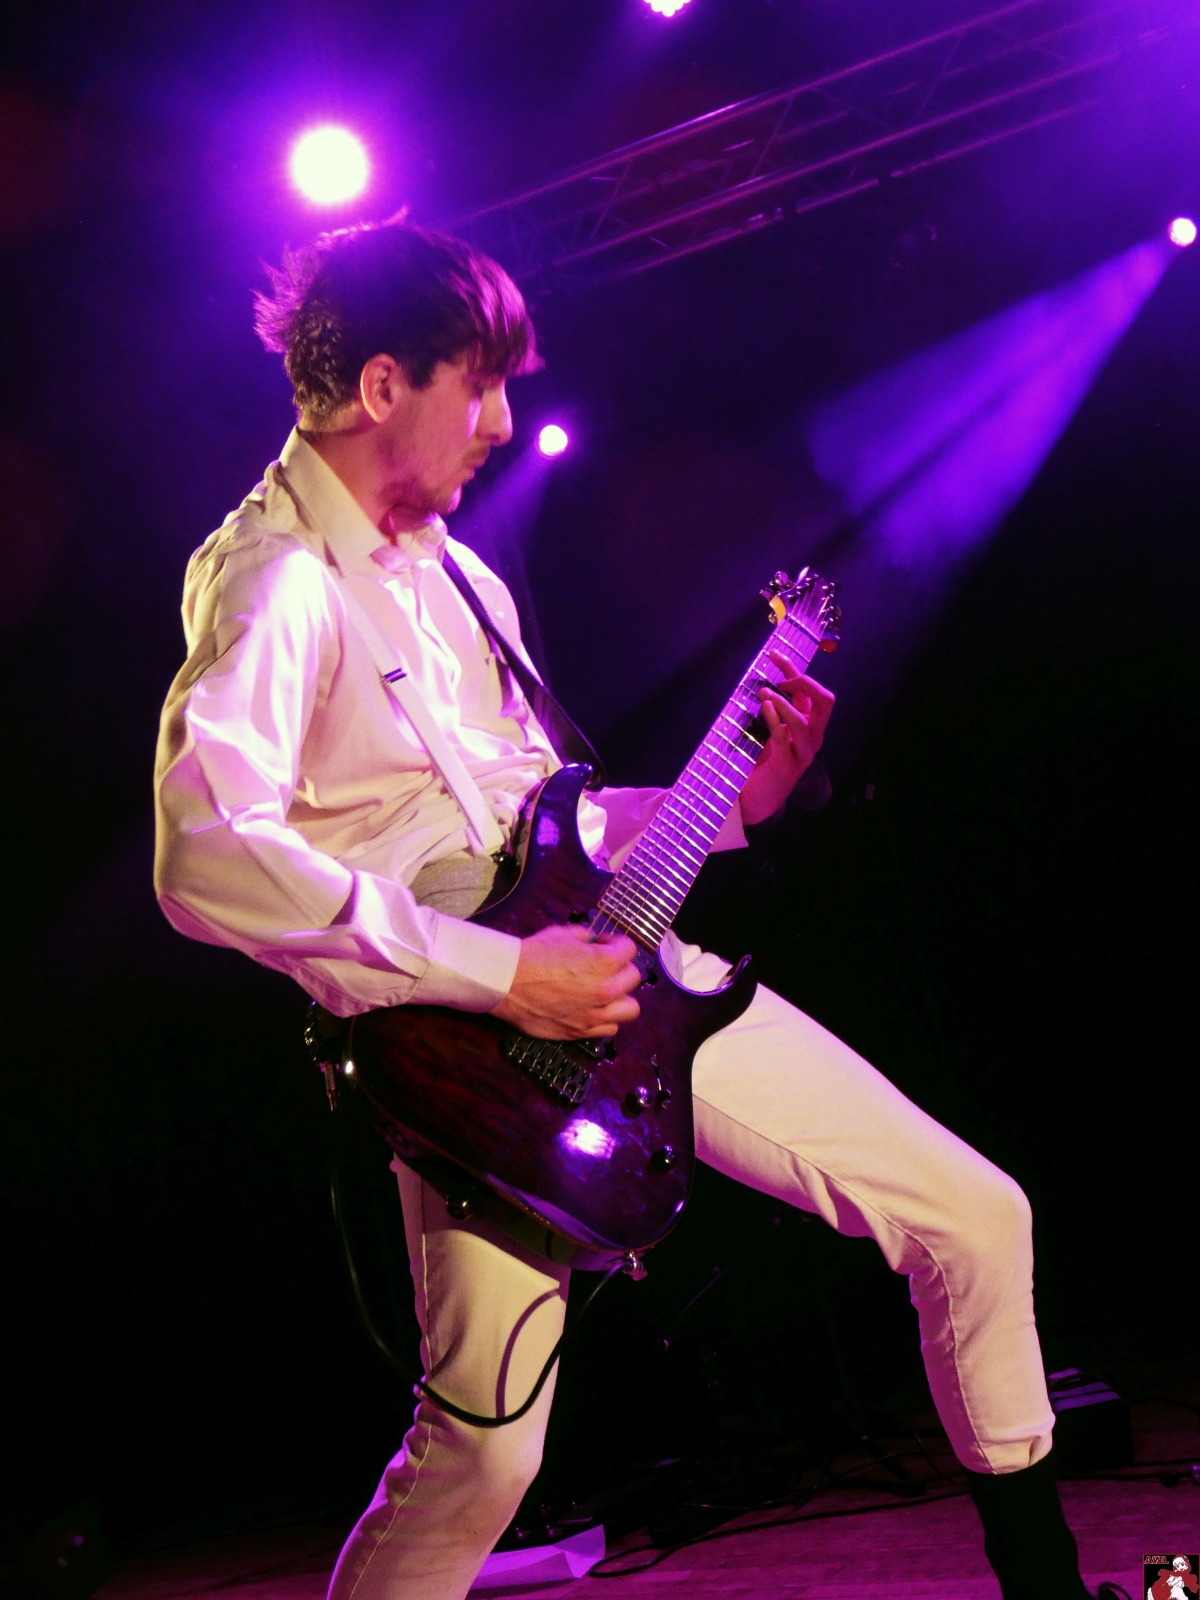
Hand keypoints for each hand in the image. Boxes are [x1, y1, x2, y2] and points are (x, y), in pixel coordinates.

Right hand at [490, 923, 641, 1039]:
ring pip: (631, 1008)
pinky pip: (610, 1028)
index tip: (603, 944)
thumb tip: (595, 943)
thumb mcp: (562, 934)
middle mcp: (607, 989)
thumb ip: (587, 938)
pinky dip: (606, 1018)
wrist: (507, 984)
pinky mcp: (583, 1031)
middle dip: (620, 968)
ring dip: (621, 997)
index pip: (630, 949)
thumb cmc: (533, 955)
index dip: (616, 943)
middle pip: (633, 977)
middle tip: (603, 967)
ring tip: (605, 992)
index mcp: (604, 962)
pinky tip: (592, 1009)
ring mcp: (596, 1014)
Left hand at [740, 655, 834, 825]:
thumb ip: (772, 711)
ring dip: (783, 703)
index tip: (774, 655)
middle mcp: (813, 737)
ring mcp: (803, 753)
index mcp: (810, 725)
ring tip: (764, 693)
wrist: (756, 798)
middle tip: (782, 678)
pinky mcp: (788, 766)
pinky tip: (765, 709)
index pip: (811, 691)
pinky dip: (775, 721)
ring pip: (803, 722)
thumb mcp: (770, 731)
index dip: (794, 670)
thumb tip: (763, 683)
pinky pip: (785, 739)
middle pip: (825, 702)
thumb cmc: (762, 762)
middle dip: (805, 683)